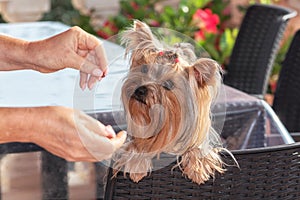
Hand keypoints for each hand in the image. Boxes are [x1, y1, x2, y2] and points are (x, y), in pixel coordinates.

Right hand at [0, 107, 126, 161]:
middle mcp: (80, 152)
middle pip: (105, 154)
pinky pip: (88, 156)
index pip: (110, 146)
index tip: (123, 134)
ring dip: (104, 147)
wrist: (34, 125)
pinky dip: (95, 149)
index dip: (120, 141)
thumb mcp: (80, 115)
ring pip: (97, 156)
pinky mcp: (69, 156)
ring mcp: (73, 156)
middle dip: (113, 143)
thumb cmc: (54, 116)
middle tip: (112, 132)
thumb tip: (110, 133)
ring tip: (102, 133)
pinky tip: (92, 138)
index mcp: (84, 140)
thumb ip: (97, 126)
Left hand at [27, 26, 107, 89]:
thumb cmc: (47, 53)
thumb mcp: (68, 59)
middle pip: (94, 57)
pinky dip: (84, 76)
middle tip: (97, 82)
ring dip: (90, 76)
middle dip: (95, 71)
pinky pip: (83, 68)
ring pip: (90, 64)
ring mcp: (77, 50)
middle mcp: (80, 42)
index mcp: (79, 36)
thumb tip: (100, 73)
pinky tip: (83, 85)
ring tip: (89, 86)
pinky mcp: (73, 58)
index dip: (102, 60)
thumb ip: (86, 66)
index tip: (104, 72)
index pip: (97, 47)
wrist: (32, 58)